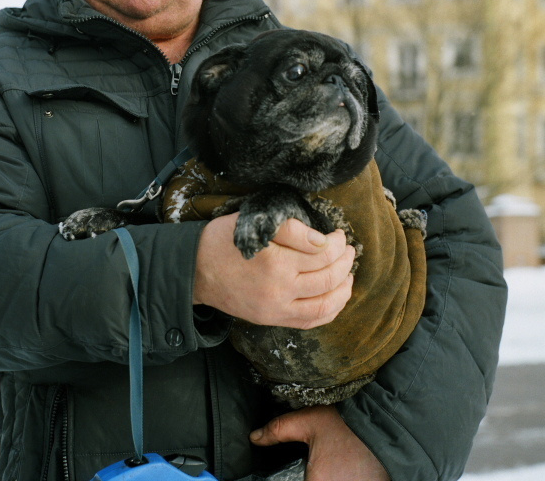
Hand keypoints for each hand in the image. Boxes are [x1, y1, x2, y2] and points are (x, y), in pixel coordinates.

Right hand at [193, 214, 354, 327]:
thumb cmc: (224, 241)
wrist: (196, 271)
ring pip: (325, 303)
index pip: (321, 252)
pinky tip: (337, 296)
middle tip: (348, 249)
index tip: (337, 234)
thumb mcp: (254, 222)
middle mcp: (279, 288)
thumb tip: (322, 240)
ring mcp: (277, 308)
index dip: (336, 242)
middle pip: (328, 278)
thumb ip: (290, 229)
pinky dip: (331, 310)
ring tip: (348, 273)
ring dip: (344, 287)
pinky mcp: (273, 320)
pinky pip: (311, 320)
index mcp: (275, 260)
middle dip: (345, 262)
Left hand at [250, 405, 388, 480]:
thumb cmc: (347, 424)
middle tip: (317, 465)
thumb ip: (278, 430)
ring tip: (330, 466)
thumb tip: (255, 437)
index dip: (301, 479)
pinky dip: (340, 479)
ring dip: (326, 478)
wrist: (387, 424)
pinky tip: (341, 471)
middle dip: (313, 477)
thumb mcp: (309, 420)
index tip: (305, 471)